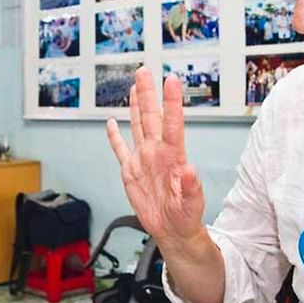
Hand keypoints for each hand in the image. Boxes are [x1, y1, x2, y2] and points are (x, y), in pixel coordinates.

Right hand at [106, 68, 205, 248]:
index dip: (171, 102)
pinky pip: (121, 149)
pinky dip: (115, 137)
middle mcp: (157, 153)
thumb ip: (191, 186)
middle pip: (151, 116)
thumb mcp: (191, 203)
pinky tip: (112, 122)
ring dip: (135, 105)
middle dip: (147, 93)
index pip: (172, 123)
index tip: (171, 80)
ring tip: (135, 86)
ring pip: (138, 126)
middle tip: (145, 71)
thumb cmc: (186, 217)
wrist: (172, 231)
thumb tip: (189, 169)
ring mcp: (143, 159)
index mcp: (173, 157)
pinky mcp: (131, 171)